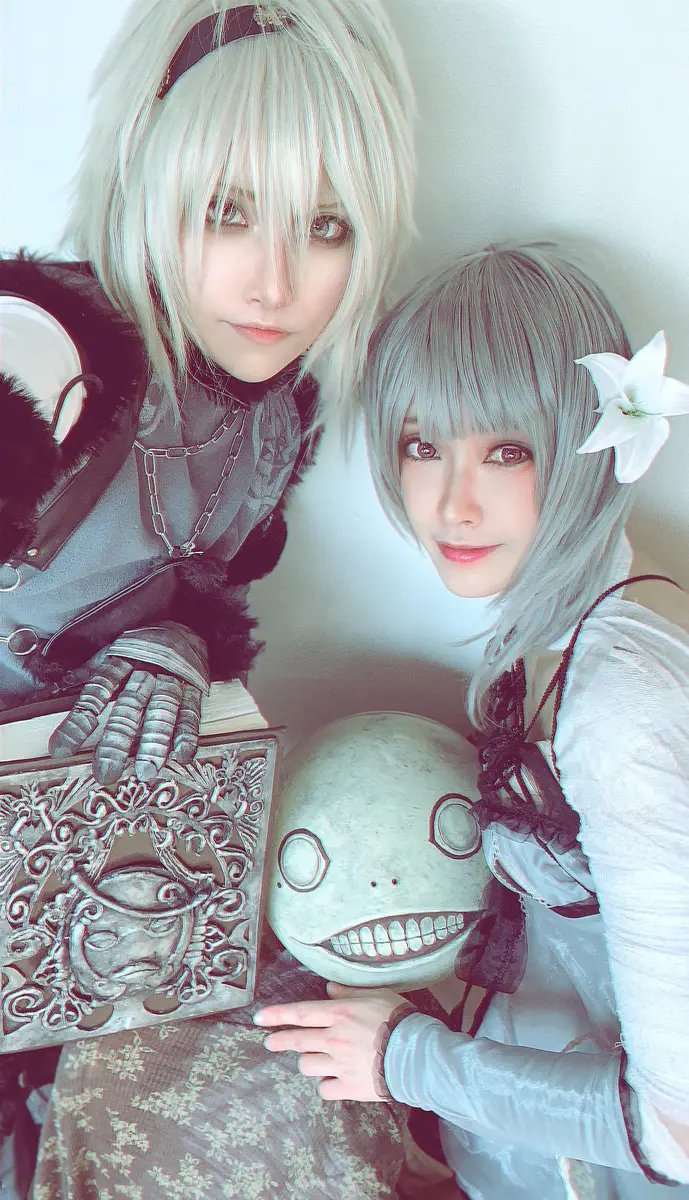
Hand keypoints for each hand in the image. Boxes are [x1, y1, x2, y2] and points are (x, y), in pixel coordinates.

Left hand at [48, 622, 208, 784]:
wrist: (184, 626)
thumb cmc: (141, 645)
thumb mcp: (113, 649)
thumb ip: (90, 670)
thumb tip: (61, 684)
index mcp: (121, 659)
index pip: (96, 691)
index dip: (79, 720)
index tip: (62, 750)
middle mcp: (146, 670)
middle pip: (129, 707)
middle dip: (118, 742)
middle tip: (106, 773)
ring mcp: (173, 679)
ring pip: (162, 712)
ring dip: (154, 744)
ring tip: (146, 773)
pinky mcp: (195, 688)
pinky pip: (191, 712)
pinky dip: (188, 734)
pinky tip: (181, 755)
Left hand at [254, 982, 411, 1101]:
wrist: (418, 1055)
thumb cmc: (399, 1019)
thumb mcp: (376, 995)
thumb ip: (349, 992)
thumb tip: (329, 989)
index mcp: (340, 1014)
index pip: (300, 1013)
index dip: (277, 1015)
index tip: (260, 1018)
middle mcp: (334, 1039)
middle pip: (297, 1040)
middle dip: (280, 1040)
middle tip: (270, 1042)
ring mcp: (339, 1064)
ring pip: (308, 1065)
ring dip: (308, 1061)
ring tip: (314, 1059)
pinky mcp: (349, 1086)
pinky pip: (325, 1088)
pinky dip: (326, 1084)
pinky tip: (332, 1079)